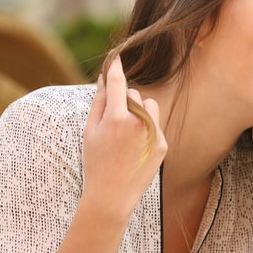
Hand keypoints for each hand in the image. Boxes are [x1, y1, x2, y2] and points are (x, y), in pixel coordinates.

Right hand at [82, 55, 167, 217]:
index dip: (116, 69)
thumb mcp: (89, 131)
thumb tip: (104, 78)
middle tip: (112, 124)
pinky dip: (146, 129)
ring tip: (125, 135)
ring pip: (149, 105)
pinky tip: (135, 148)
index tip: (116, 57)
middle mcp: (138, 123)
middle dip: (124, 101)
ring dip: (139, 111)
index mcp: (117, 118)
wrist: (112, 195)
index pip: (119, 84)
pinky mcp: (162, 143)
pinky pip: (155, 124)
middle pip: (134, 95)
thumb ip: (99, 102)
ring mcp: (153, 133)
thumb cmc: (95, 162)